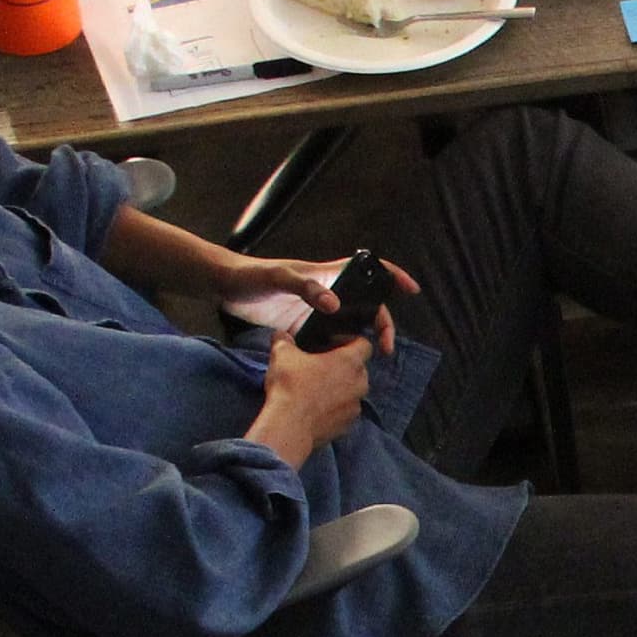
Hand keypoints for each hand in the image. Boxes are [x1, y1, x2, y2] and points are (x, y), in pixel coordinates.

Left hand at [223, 251, 411, 350]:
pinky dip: (342, 353)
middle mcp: (327, 294)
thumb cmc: (250, 276)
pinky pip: (332, 342)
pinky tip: (344, 366)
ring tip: (368, 360)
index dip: (391, 275)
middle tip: (386, 348)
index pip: (366, 270)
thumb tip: (335, 305)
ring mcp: (318, 313)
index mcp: (326, 276)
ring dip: (364, 342)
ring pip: (352, 326)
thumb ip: (305, 288)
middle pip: (367, 306)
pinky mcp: (306, 330)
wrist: (225, 288)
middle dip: (383, 324)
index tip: (411, 289)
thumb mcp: (277, 277)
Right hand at [250, 331, 374, 465]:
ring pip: (353, 390)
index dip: (348, 339)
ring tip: (316, 385)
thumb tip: (283, 336)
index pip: (363, 344)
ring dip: (339, 386)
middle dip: (341, 364)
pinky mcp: (349, 424)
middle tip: (319, 363)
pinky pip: (346, 410)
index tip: (330, 342)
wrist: (290, 425)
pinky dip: (335, 406)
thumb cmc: (290, 385)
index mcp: (350, 362)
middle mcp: (360, 384)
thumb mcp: (282, 353)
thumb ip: (285, 339)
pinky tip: (316, 405)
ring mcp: (356, 406)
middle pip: (358, 368)